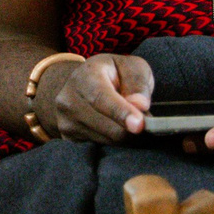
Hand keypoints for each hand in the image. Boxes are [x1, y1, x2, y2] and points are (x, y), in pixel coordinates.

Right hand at [38, 54, 153, 143]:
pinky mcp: (68, 138)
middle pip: (110, 128)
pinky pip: (101, 148)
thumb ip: (137, 82)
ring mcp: (66, 122)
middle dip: (135, 129)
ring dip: (126, 136)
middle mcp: (69, 100)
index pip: (101, 97)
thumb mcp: (129, 65)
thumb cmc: (110, 73)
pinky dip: (114, 141)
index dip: (121, 112)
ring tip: (129, 120)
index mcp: (85, 77)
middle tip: (147, 121)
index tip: (139, 125)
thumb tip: (141, 105)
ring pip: (109, 142)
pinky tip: (114, 127)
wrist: (78, 83)